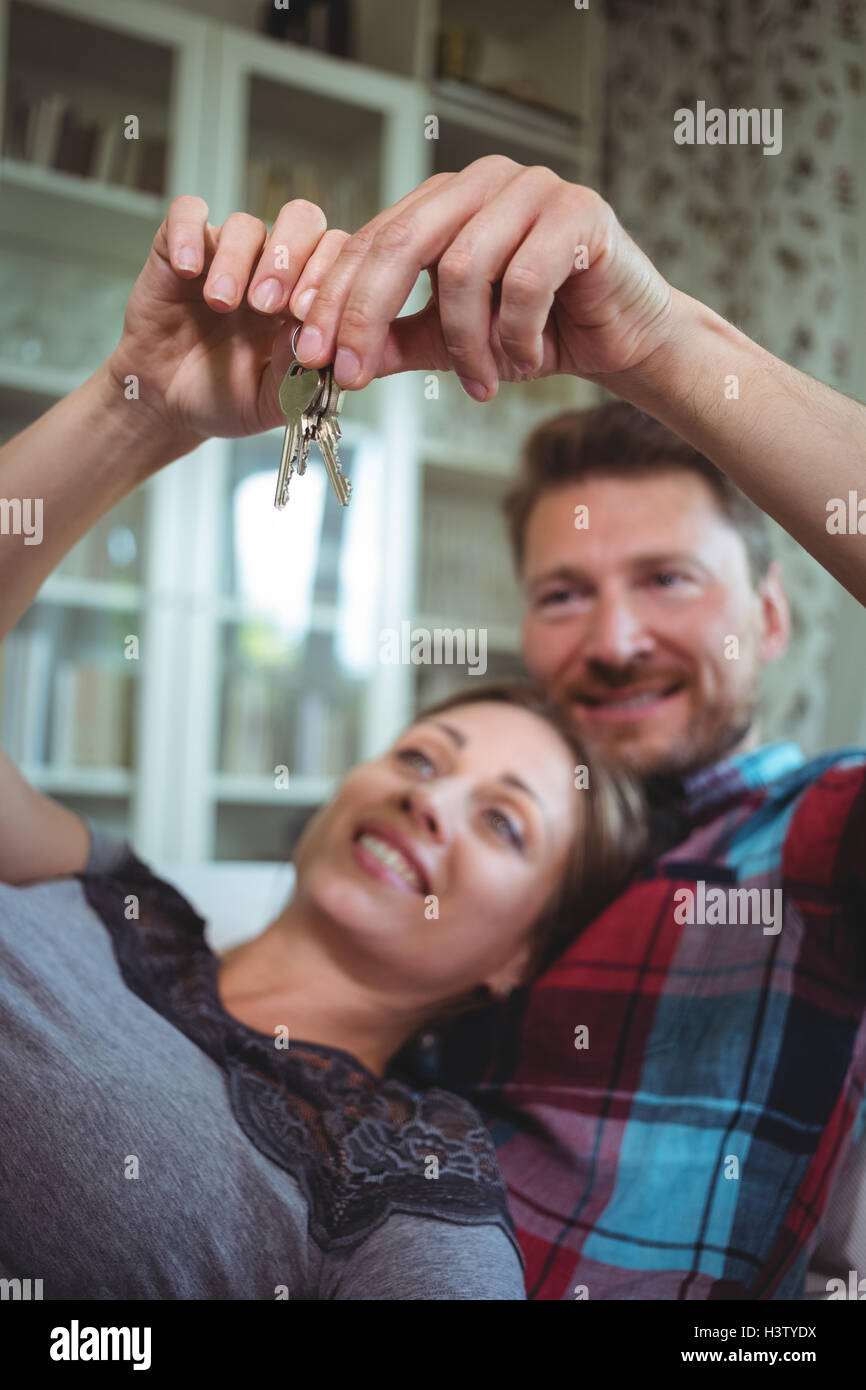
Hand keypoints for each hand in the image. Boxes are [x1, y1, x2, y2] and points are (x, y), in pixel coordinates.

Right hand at [107, 195, 348, 442]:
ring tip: (221, 303)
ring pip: (246, 225)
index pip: (337, 259)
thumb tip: (311, 338)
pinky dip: (188, 233)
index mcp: (307, 300)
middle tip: (265, 305)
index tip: (303, 315)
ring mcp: (229, 254)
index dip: (328, 276)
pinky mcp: (180, 248)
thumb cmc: (228, 399)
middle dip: (289, 259)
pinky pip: (187, 214)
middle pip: (302, 221)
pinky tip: (187, 269)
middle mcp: (274, 269)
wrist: (170, 404)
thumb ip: (298, 376)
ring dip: (238, 259)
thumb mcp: (272, 402)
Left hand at [290, 157, 676, 400]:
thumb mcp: (448, 341)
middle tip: (354, 376)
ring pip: (463, 268)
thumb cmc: (535, 329)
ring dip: (466, 343)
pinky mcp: (578, 211)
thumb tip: (328, 356)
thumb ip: (394, 340)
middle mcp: (481, 182)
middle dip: (368, 315)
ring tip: (483, 382)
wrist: (619, 336)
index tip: (310, 356)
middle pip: (401, 243)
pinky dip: (515, 334)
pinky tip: (524, 359)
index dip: (334, 299)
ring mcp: (531, 188)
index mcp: (443, 201)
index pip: (371, 242)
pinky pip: (524, 280)